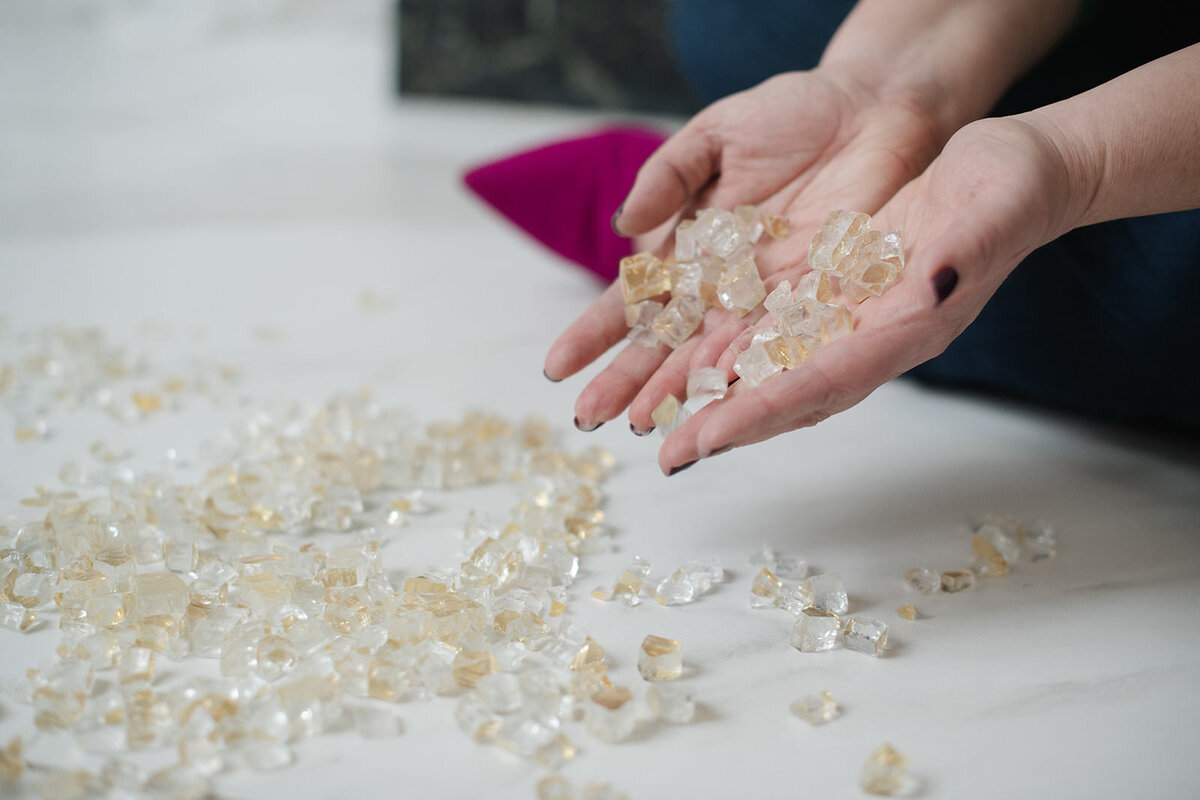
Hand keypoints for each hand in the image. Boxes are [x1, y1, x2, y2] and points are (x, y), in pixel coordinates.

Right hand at [543, 69, 944, 432]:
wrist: (872, 109)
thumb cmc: (792, 113)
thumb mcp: (716, 134)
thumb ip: (668, 175)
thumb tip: (623, 225)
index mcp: (689, 247)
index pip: (632, 300)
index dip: (595, 333)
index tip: (556, 366)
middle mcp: (723, 285)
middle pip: (666, 343)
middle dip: (626, 381)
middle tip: (588, 418)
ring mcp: (767, 299)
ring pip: (713, 358)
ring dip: (679, 394)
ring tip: (645, 427)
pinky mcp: (816, 303)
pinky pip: (776, 347)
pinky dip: (746, 377)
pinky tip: (716, 404)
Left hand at [656, 116, 1083, 471]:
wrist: (1014, 170)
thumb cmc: (1012, 190)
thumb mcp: (992, 211)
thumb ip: (964, 252)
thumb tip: (938, 282)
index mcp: (907, 329)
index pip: (824, 383)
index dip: (765, 412)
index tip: (707, 439)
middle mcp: (870, 336)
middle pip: (786, 392)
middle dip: (725, 423)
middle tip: (666, 455)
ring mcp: (848, 316)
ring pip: (769, 365)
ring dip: (715, 393)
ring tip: (660, 418)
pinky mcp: (832, 288)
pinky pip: (770, 326)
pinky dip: (729, 346)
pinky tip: (686, 355)